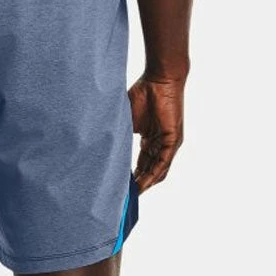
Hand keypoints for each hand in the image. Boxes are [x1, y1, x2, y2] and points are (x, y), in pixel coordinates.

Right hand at [128, 76, 185, 191]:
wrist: (159, 79)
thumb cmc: (143, 94)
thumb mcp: (127, 121)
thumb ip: (120, 137)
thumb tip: (103, 151)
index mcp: (149, 139)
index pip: (141, 164)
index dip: (132, 177)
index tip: (120, 187)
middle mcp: (160, 144)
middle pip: (149, 170)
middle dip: (138, 185)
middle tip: (125, 197)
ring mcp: (168, 143)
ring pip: (157, 171)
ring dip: (145, 184)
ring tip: (132, 196)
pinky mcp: (173, 141)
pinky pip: (163, 163)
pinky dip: (153, 175)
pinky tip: (143, 185)